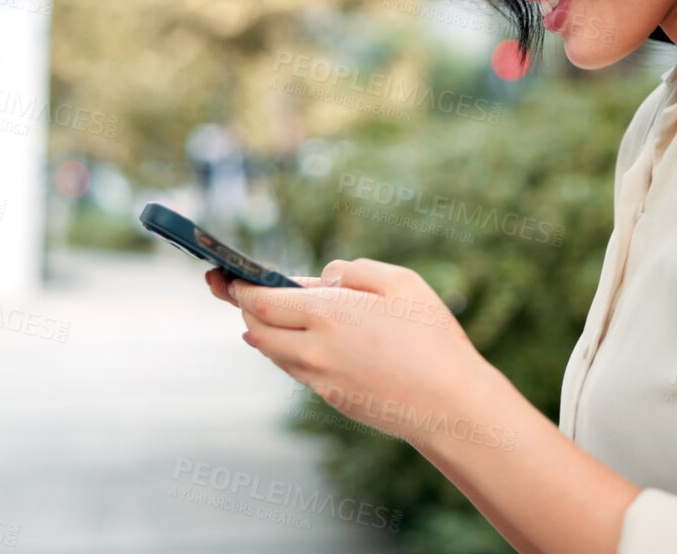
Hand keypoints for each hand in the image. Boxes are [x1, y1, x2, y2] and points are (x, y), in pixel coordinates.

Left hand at [224, 258, 510, 451]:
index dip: (239, 286)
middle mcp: (313, 350)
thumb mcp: (400, 282)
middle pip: (256, 328)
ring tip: (259, 311)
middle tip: (233, 288)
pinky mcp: (331, 398)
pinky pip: (294, 369)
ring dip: (262, 330)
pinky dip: (284, 350)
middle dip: (243, 306)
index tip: (226, 274)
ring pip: (272, 352)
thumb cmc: (432, 337)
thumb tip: (321, 279)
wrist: (450, 405)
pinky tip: (289, 340)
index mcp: (327, 315)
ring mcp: (320, 380)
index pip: (260, 300)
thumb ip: (353, 271)